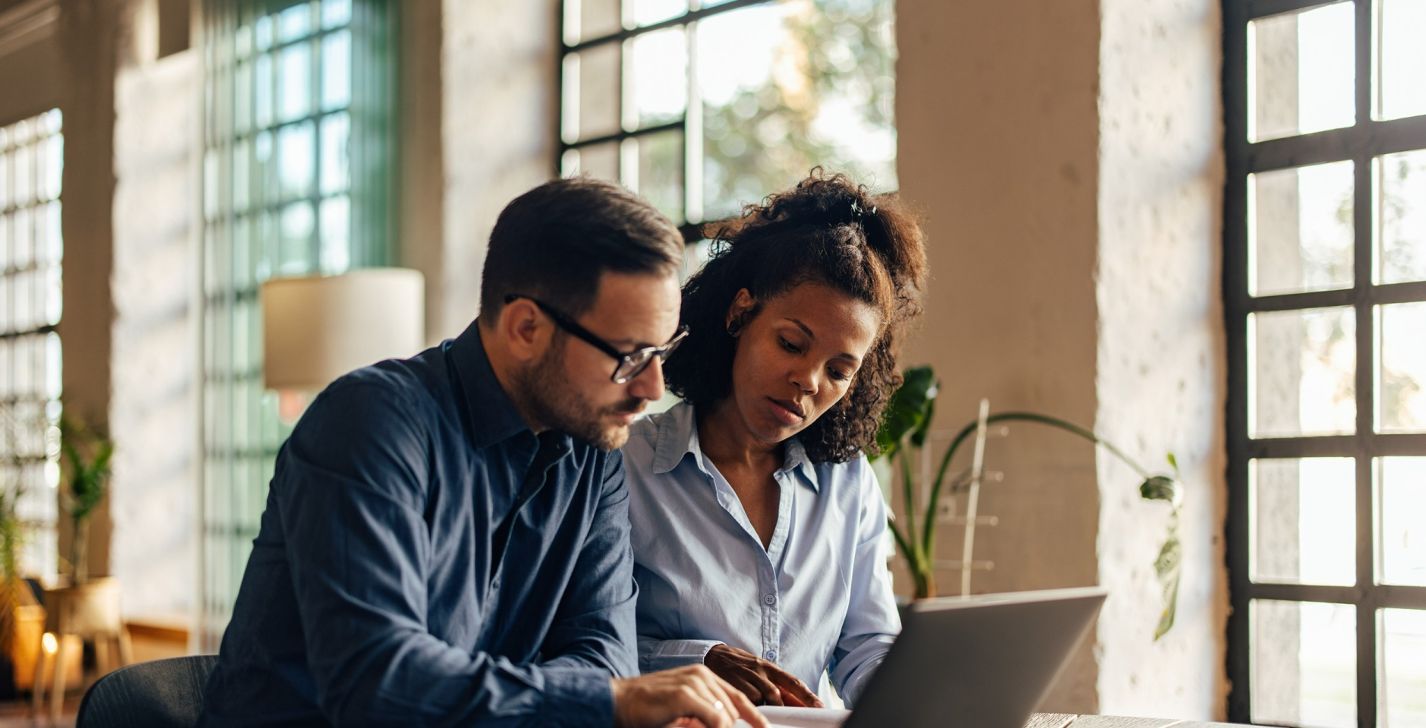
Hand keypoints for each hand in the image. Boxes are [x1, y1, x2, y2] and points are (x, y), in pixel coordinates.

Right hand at [611, 664, 766, 727]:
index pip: (738, 697)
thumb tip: (725, 723)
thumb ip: (705, 713)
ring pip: (725, 716)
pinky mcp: (685, 695)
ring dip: (716, 727)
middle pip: (734, 709)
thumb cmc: (648, 708)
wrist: (618, 701)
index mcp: (702, 676)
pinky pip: (715, 719)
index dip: (755, 716)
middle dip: (734, 726)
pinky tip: (698, 726)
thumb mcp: (683, 708)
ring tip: (684, 722)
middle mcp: (701, 675)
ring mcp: (693, 683)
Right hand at [703, 644, 822, 707]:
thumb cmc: (741, 666)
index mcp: (770, 667)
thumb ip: (776, 685)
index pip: (793, 682)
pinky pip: (749, 700)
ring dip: (770, 708)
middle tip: (797, 717)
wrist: (714, 655)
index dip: (807, 695)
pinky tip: (752, 709)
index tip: (819, 706)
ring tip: (771, 715)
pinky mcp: (735, 684)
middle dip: (789, 707)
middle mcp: (760, 671)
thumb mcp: (760, 671)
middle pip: (780, 693)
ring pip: (765, 698)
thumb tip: (796, 703)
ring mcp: (747, 678)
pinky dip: (754, 707)